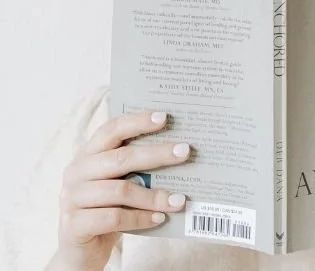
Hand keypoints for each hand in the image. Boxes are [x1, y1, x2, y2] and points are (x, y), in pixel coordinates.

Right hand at [56, 110, 189, 270]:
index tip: (164, 118)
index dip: (137, 121)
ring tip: (178, 199)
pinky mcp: (73, 225)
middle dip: (156, 154)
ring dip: (153, 196)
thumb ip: (134, 170)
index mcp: (86, 154)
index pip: (111, 130)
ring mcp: (71, 198)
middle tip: (184, 152)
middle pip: (121, 158)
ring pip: (120, 190)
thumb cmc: (104, 212)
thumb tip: (176, 154)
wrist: (78, 255)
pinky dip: (141, 218)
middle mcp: (76, 172)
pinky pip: (114, 217)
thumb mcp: (116, 185)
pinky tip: (160, 218)